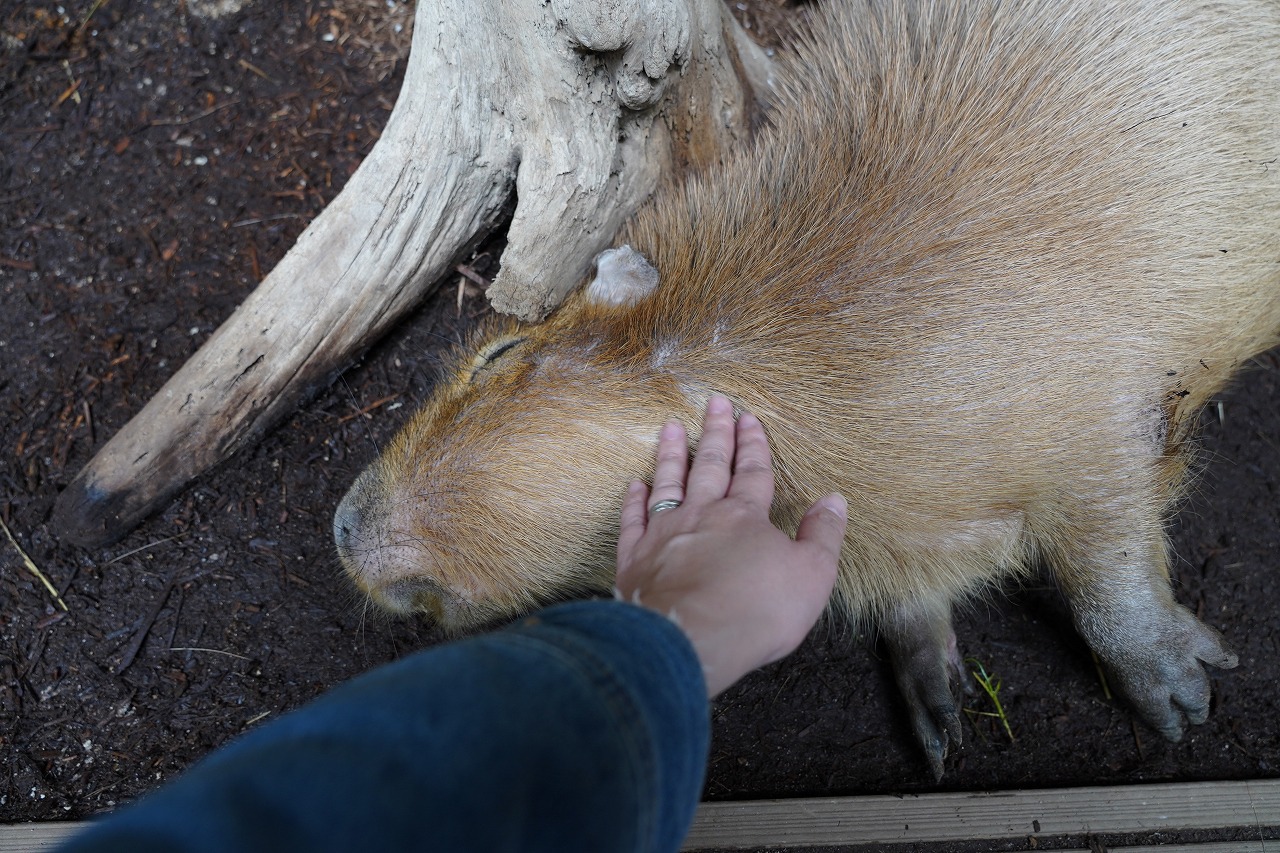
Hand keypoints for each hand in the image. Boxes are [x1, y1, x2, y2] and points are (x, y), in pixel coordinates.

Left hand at [615, 395, 846, 696]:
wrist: (689, 640)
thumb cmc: (756, 611)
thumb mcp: (812, 575)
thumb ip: (823, 535)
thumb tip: (834, 500)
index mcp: (745, 516)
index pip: (752, 471)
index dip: (752, 444)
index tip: (748, 417)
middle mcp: (702, 515)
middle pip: (711, 466)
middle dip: (716, 433)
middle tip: (713, 402)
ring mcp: (664, 534)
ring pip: (668, 483)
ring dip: (672, 454)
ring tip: (672, 428)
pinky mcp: (635, 560)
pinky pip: (633, 521)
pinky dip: (634, 501)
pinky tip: (635, 485)